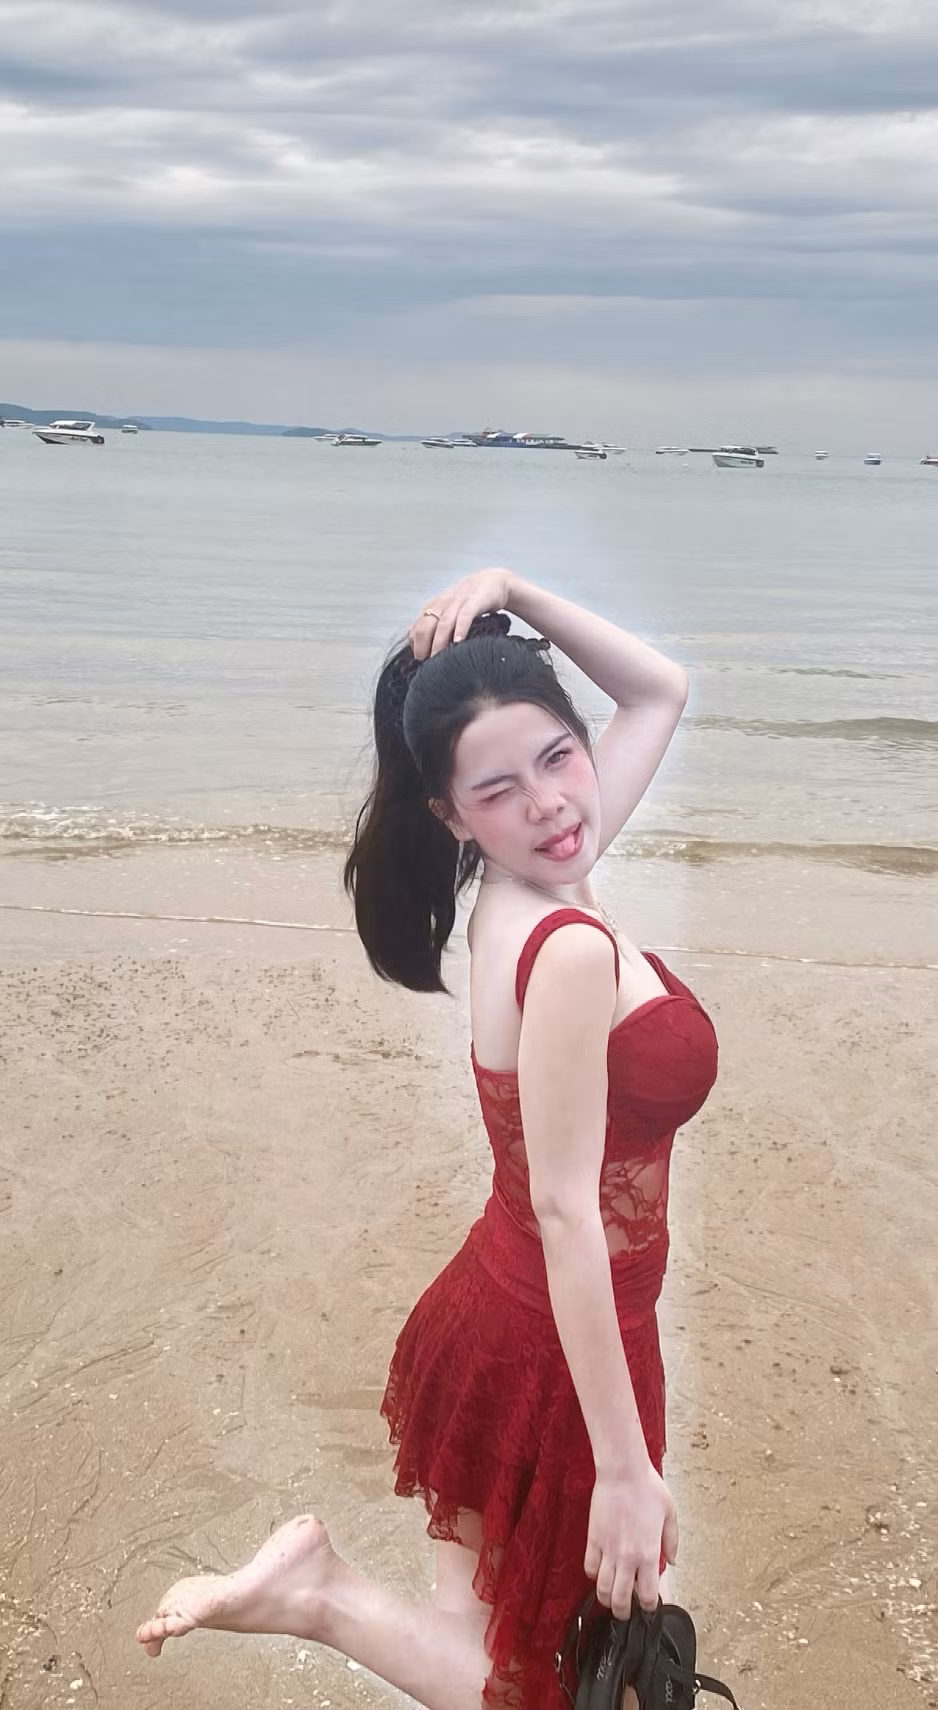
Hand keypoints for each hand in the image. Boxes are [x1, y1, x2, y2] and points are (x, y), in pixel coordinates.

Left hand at [409, 568, 514, 659]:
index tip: (418, 662)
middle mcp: (443, 604)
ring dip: (438, 642)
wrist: (495, 581)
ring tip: (437, 658)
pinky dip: (460, 629)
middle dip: (422, 647)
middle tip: (425, 665)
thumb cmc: (472, 601)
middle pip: (425, 626)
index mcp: (434, 607)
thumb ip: (440, 628)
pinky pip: (465, 616)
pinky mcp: (475, 601)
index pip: (416, 628)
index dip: (414, 646)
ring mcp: (459, 602)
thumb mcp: (452, 613)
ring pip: (443, 623)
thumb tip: (431, 652)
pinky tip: (458, 642)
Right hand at [584, 1463, 678, 1616]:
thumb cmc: (647, 1488)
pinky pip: (589, 1567)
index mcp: (649, 1554)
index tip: (649, 1604)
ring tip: (611, 1598)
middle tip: (626, 1612)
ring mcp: (608, 1550)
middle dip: (624, 1612)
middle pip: (621, 1600)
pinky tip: (599, 1572)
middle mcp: (627, 1558)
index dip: (649, 1606)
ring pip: (602, 1589)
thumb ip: (672, 1541)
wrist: (623, 1471)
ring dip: (606, 1598)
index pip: (648, 1596)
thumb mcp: (670, 1513)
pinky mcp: (593, 1539)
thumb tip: (672, 1560)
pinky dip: (593, 1575)